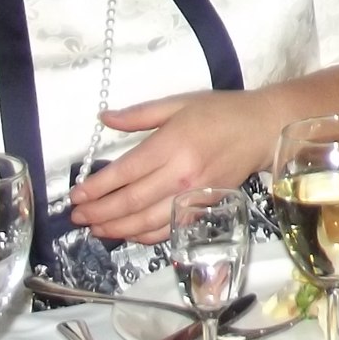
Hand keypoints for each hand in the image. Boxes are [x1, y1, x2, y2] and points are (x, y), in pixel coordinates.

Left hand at [68, 92, 280, 243]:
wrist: (262, 129)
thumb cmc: (220, 111)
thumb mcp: (179, 103)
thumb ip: (139, 114)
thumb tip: (104, 119)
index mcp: (171, 145)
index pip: (124, 174)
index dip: (96, 188)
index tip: (76, 196)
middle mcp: (180, 175)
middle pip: (130, 203)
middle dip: (99, 213)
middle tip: (77, 217)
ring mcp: (192, 196)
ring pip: (146, 222)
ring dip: (116, 229)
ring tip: (95, 228)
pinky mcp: (202, 208)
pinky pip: (167, 230)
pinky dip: (143, 236)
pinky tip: (127, 233)